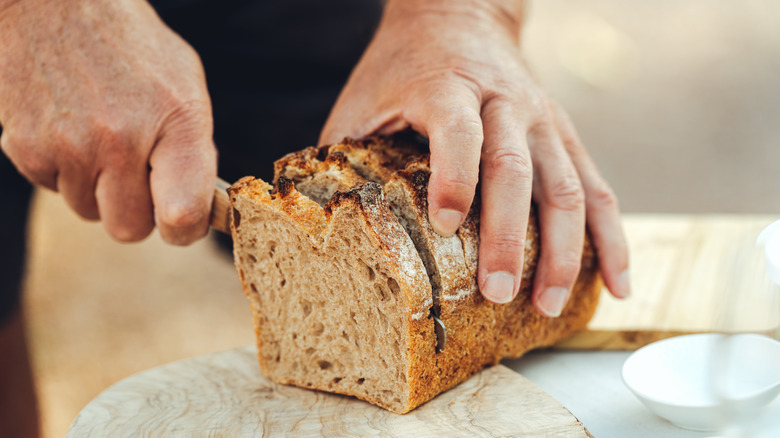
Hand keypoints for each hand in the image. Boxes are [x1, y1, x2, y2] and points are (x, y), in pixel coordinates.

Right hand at [0, 0, 215, 244]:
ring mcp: (69, 147)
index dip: (184, 229)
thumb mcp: (186, 89)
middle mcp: (120, 140)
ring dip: (98, 188)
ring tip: (101, 137)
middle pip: (129, 228)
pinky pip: (54, 189)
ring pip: (89, 211)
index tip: (181, 221)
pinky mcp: (26, 149)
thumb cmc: (133, 50)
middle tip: (137, 175)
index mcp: (175, 123)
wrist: (55, 6)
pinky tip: (71, 129)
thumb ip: (194, 152)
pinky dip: (64, 170)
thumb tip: (198, 209)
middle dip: (136, 210)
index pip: (182, 215)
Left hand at [320, 0, 629, 315]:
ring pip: (568, 186)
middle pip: (517, 168)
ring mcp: (544, 119)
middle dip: (511, 235)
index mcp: (447, 87)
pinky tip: (616, 282)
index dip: (456, 176)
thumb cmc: (403, 67)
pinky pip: (598, 189)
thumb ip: (347, 152)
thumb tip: (323, 222)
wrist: (459, 16)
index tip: (448, 225)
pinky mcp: (565, 137)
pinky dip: (611, 238)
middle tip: (499, 293)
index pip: (459, 131)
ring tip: (546, 305)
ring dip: (564, 250)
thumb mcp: (365, 97)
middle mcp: (506, 101)